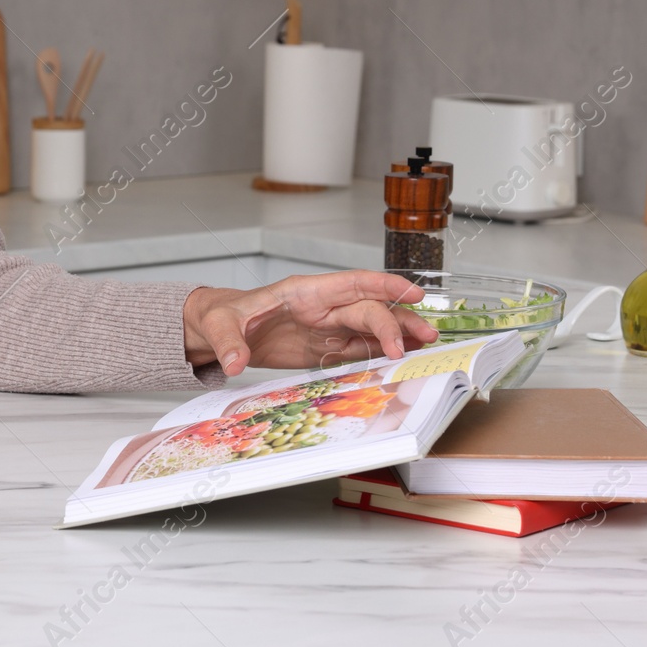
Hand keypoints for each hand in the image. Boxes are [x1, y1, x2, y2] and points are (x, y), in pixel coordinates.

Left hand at [182, 270, 437, 377]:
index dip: (384, 286)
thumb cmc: (224, 316)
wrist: (221, 330)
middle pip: (369, 309)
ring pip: (371, 328)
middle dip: (397, 321)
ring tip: (426, 345)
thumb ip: (229, 341)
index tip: (412, 295)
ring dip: (399, 335)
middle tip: (422, 337)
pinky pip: (359, 349)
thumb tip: (233, 362)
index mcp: (304, 292)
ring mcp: (326, 328)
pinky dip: (381, 353)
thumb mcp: (220, 325)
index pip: (352, 283)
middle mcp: (322, 307)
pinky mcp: (324, 348)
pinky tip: (402, 358)